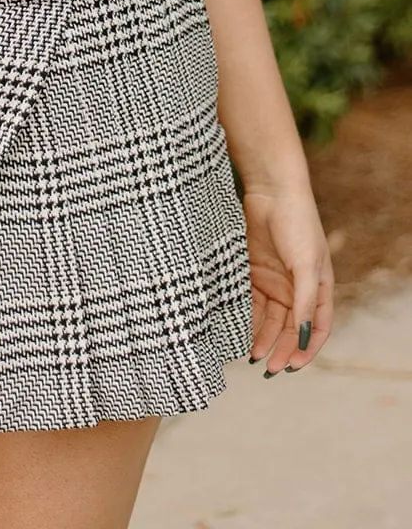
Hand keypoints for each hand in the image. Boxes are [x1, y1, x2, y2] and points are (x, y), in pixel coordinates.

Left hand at [242, 183, 335, 374]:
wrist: (271, 191)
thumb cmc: (297, 224)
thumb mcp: (305, 264)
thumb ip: (304, 301)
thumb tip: (304, 335)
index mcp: (319, 289)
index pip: (317, 329)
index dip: (307, 350)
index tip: (291, 367)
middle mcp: (298, 288)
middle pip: (291, 328)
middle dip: (281, 349)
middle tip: (266, 368)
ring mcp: (276, 280)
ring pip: (270, 319)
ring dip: (263, 338)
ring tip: (252, 356)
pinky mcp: (255, 271)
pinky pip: (252, 302)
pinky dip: (248, 319)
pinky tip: (240, 332)